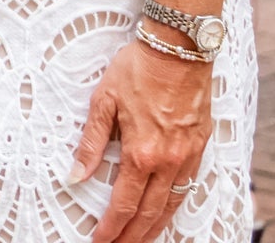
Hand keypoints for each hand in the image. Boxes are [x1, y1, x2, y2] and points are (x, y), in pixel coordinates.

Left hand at [67, 32, 215, 242]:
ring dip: (155, 227)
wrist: (179, 50)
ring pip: (172, 205)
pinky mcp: (200, 147)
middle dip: (132, 237)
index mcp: (141, 153)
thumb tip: (74, 175)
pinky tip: (166, 211)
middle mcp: (168, 161)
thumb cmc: (138, 69)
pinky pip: (188, 187)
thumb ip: (90, 143)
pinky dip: (175, 205)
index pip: (124, 204)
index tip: (99, 241)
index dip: (111, 228)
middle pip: (149, 213)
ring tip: (141, 240)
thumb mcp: (103, 102)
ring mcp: (188, 156)